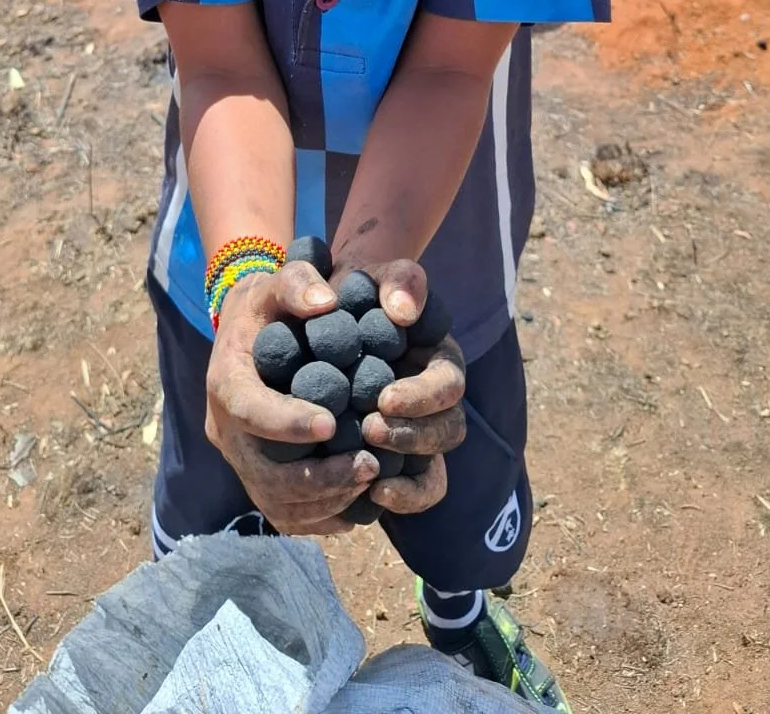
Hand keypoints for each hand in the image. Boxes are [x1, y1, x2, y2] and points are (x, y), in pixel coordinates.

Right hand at [205, 264, 379, 534]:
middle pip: (264, 473)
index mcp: (226, 382)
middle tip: (370, 464)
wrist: (249, 331)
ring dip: (326, 499)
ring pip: (277, 503)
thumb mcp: (278, 280)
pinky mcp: (258, 480)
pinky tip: (361, 500)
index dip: (287, 422)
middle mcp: (226, 431)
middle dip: (318, 477)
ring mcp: (241, 461)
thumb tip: (325, 303)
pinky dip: (323, 515)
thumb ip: (298, 282)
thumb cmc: (271, 304)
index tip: (332, 423)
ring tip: (372, 478)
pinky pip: (287, 514)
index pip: (249, 411)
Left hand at [328, 256, 466, 516]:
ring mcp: (418, 431)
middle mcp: (436, 399)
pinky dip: (404, 496)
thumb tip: (405, 311)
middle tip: (370, 429)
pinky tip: (373, 495)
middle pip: (449, 429)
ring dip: (405, 463)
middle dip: (413, 434)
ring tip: (365, 461)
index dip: (423, 396)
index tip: (384, 398)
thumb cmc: (353, 293)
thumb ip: (398, 279)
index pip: (449, 384)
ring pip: (434, 464)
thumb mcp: (374, 273)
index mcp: (439, 358)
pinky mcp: (397, 458)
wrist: (320, 318)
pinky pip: (416, 488)